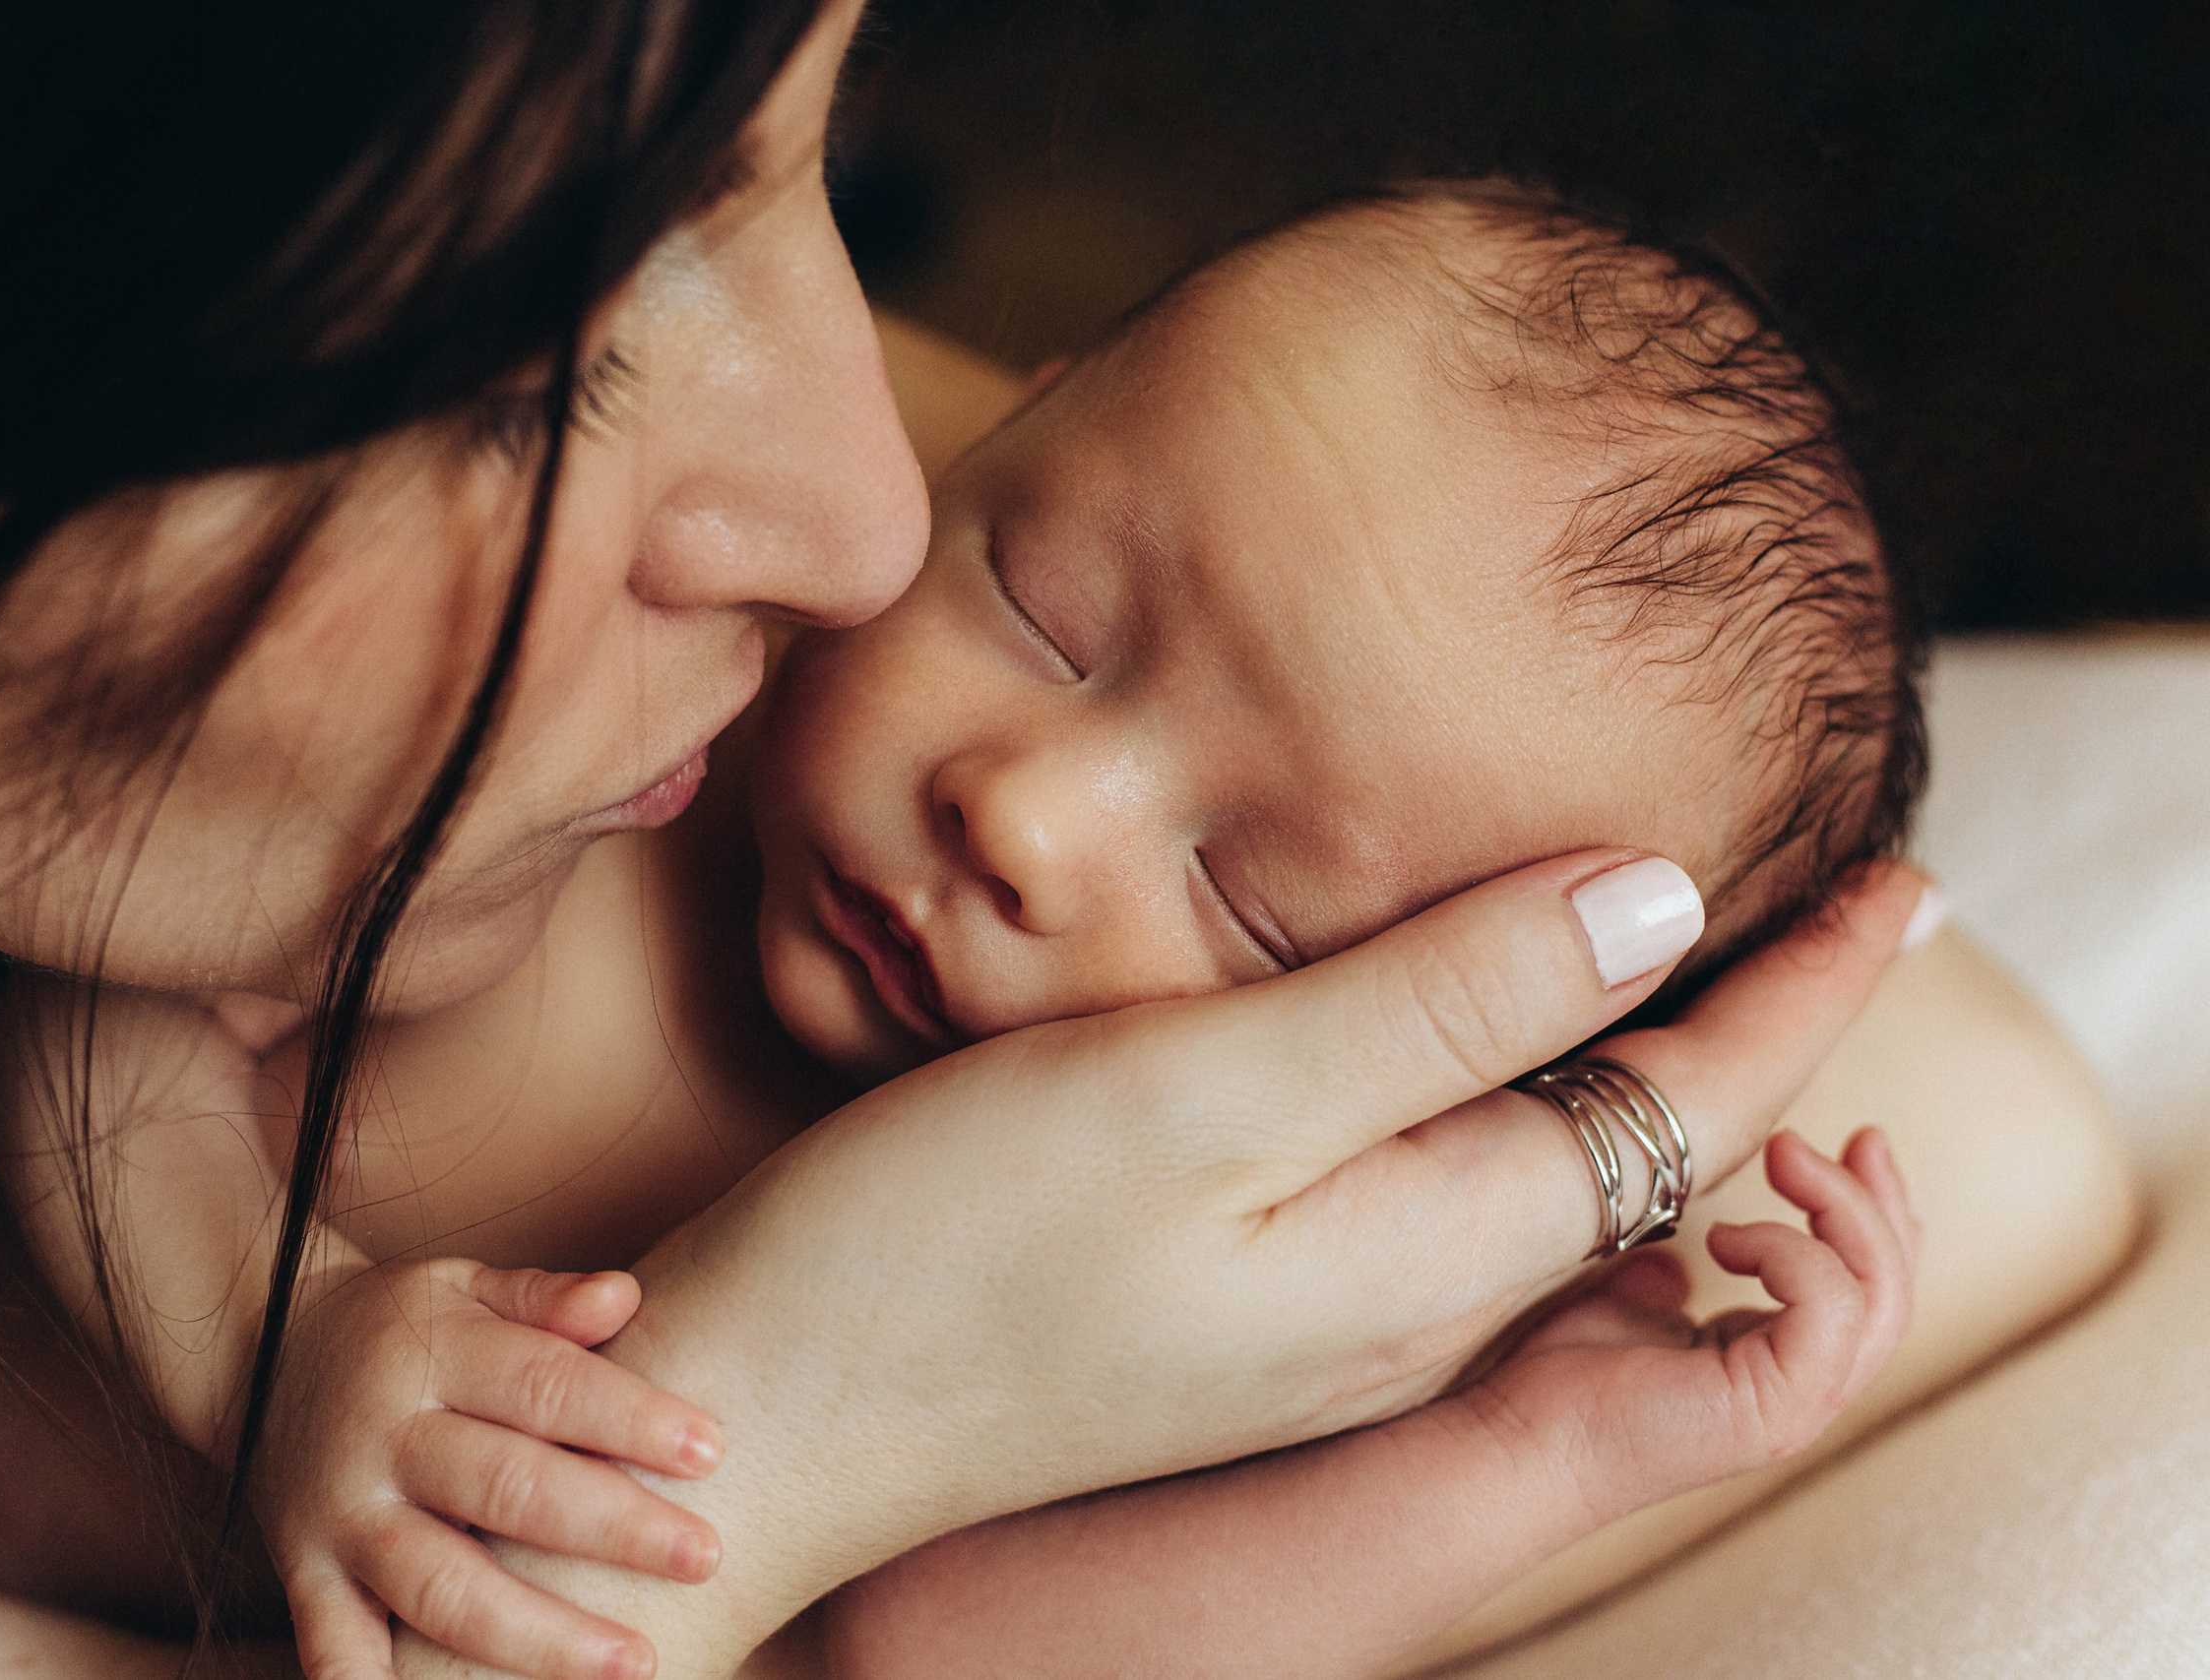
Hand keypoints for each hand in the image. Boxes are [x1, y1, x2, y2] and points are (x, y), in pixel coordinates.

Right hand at [255, 1259, 722, 1679]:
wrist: (255, 1348)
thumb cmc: (401, 1325)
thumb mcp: (462, 1286)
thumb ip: (542, 1296)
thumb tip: (625, 1296)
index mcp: (435, 1354)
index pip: (544, 1385)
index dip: (629, 1418)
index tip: (713, 1450)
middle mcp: (385, 1438)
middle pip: (506, 1488)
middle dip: (612, 1527)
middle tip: (705, 1557)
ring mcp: (343, 1516)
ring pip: (440, 1587)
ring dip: (539, 1635)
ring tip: (634, 1662)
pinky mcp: (305, 1576)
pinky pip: (334, 1648)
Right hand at [415, 854, 1930, 1678]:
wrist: (770, 1407)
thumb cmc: (950, 1250)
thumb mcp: (1204, 1096)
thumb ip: (1433, 1004)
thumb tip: (1657, 898)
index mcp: (1427, 1245)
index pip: (1693, 1108)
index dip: (1810, 987)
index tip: (1905, 874)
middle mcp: (1403, 1295)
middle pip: (1635, 1147)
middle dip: (1748, 1023)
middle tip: (1828, 888)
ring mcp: (1315, 1308)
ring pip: (1532, 1157)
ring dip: (1625, 1049)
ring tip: (1679, 931)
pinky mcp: (1233, 1293)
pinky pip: (1421, 1170)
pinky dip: (1491, 1077)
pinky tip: (1452, 1011)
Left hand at [1454, 1126, 1918, 1517]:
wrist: (1522, 1442)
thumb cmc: (1563, 1381)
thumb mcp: (1630, 1307)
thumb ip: (1671, 1280)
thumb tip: (1683, 1252)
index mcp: (1780, 1367)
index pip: (1869, 1293)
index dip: (1877, 1216)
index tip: (1854, 1144)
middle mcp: (1805, 1391)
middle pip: (1890, 1291)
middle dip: (1879, 1202)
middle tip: (1856, 1135)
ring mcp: (1798, 1405)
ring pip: (1877, 1295)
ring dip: (1842, 1208)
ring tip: (1786, 1155)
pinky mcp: (1776, 1407)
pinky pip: (1828, 1304)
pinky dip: (1786, 1248)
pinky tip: (1722, 1236)